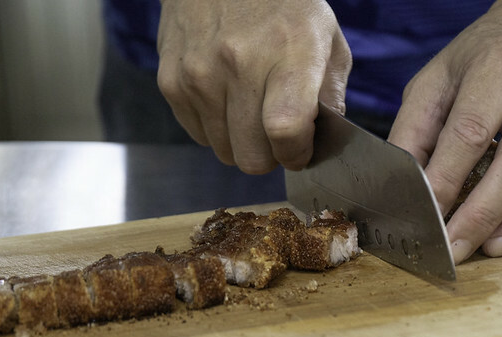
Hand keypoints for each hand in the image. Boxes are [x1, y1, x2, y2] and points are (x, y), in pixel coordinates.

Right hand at [157, 0, 351, 173]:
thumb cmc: (282, 6)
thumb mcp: (327, 39)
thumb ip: (331, 96)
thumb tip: (320, 144)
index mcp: (288, 52)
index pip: (285, 131)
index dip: (295, 154)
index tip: (299, 151)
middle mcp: (238, 64)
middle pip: (252, 157)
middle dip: (269, 154)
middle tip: (276, 132)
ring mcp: (198, 75)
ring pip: (224, 152)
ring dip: (241, 140)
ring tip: (250, 106)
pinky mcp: (171, 82)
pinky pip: (198, 136)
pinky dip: (215, 127)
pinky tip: (226, 96)